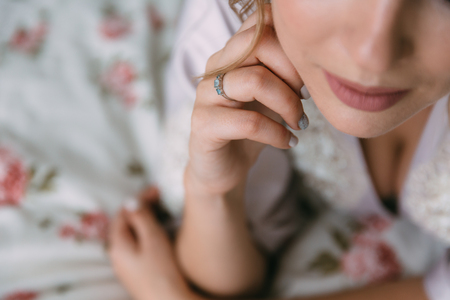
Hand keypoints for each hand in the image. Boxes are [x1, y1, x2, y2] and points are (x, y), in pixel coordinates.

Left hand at [108, 187, 192, 299]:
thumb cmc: (162, 271)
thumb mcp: (152, 238)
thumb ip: (141, 217)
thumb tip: (131, 201)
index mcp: (118, 245)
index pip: (123, 213)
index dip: (138, 198)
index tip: (156, 189)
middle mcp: (118, 255)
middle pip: (125, 224)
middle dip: (140, 208)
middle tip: (159, 198)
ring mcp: (127, 266)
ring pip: (132, 235)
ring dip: (144, 221)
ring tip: (161, 212)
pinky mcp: (137, 273)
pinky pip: (138, 246)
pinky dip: (147, 234)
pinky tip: (159, 234)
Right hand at [187, 4, 305, 196]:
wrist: (223, 168)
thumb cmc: (251, 128)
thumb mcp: (271, 95)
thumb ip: (283, 72)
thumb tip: (315, 60)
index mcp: (231, 54)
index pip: (260, 23)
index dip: (291, 45)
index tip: (307, 76)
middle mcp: (215, 67)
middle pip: (257, 42)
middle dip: (292, 70)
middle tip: (306, 96)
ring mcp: (205, 95)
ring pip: (255, 81)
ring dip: (288, 104)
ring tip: (299, 123)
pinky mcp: (203, 124)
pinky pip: (249, 122)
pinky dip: (277, 134)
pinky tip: (288, 142)